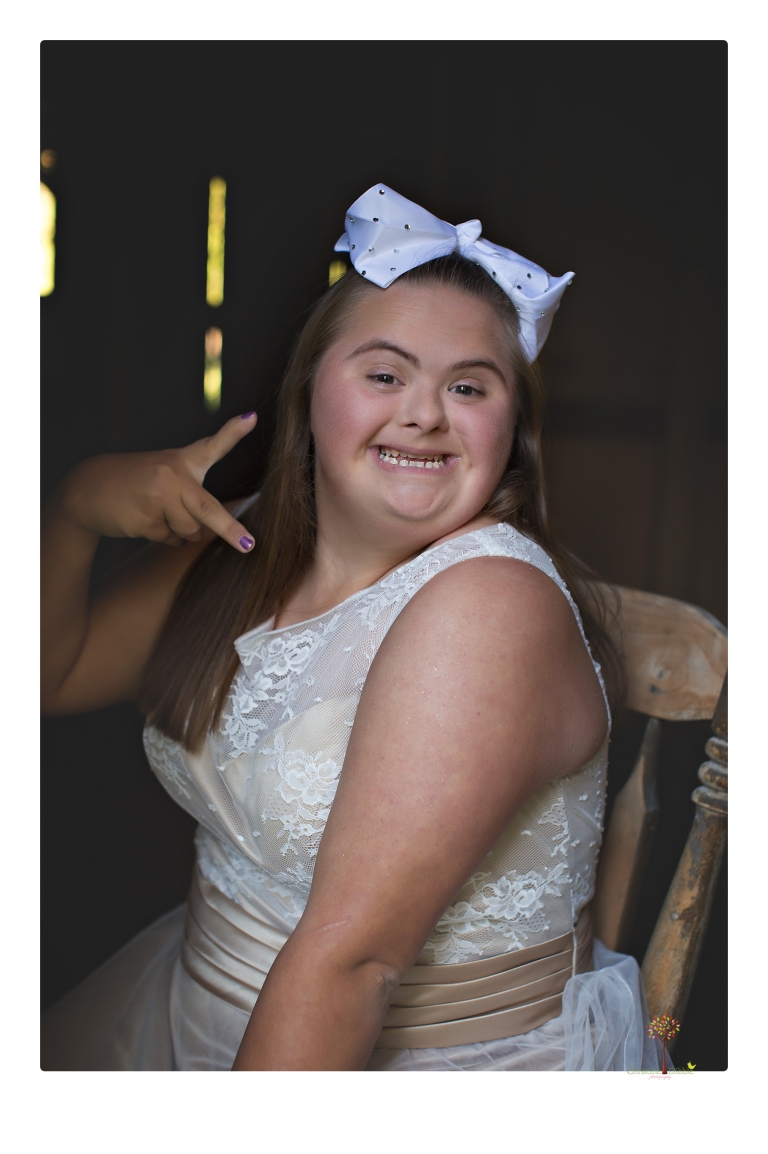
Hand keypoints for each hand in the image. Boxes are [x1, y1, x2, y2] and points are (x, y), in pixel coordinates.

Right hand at [59, 412, 258, 551]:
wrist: (87, 488)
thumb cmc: (135, 482)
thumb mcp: (163, 474)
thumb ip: (190, 494)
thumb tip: (209, 530)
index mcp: (180, 461)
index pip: (211, 445)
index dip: (233, 432)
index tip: (251, 419)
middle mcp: (172, 476)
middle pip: (208, 508)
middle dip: (230, 530)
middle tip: (248, 546)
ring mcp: (158, 498)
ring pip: (190, 531)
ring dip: (184, 533)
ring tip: (161, 515)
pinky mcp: (145, 519)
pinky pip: (170, 539)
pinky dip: (165, 537)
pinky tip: (146, 522)